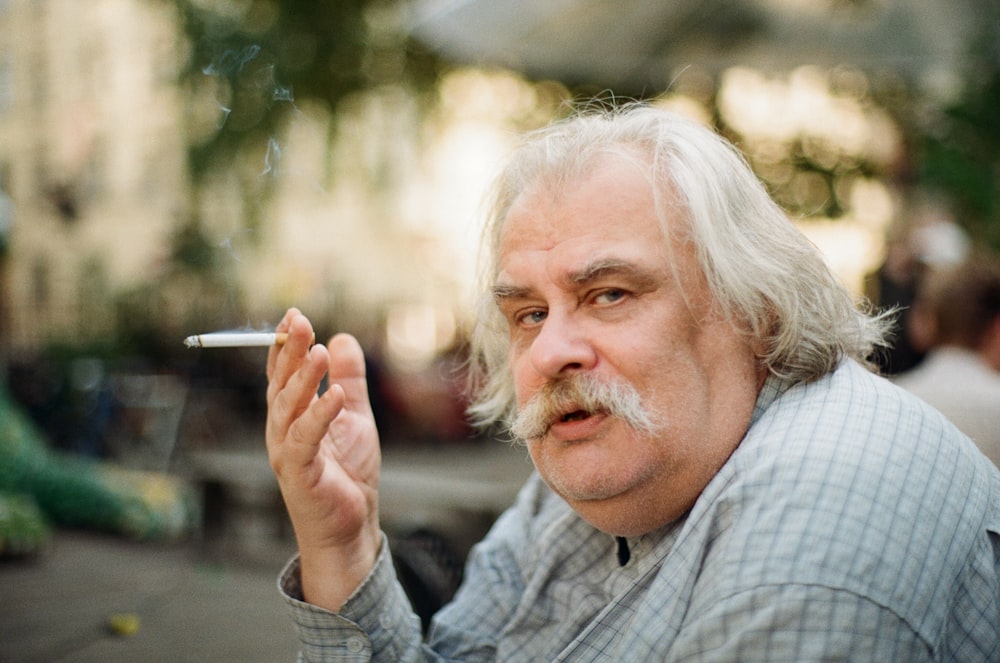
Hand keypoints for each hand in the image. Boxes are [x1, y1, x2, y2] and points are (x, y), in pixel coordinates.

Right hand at [265, 308, 381, 609]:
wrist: (350, 527)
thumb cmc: (347, 474)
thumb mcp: (354, 417)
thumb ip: (349, 379)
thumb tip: (343, 339)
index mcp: (291, 416)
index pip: (282, 373)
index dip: (285, 344)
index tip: (295, 315)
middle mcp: (281, 430)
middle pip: (280, 383)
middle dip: (288, 351)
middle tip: (300, 322)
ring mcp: (286, 451)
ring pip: (288, 407)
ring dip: (303, 378)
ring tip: (319, 352)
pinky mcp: (300, 472)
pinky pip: (307, 438)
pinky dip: (320, 415)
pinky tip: (336, 397)